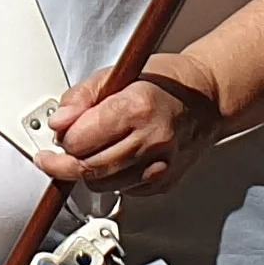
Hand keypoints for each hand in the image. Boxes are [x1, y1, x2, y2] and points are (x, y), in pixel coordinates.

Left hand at [31, 62, 223, 199]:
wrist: (206, 99)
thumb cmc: (166, 83)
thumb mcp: (118, 74)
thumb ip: (81, 97)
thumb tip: (59, 121)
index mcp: (137, 107)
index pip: (80, 140)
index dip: (62, 138)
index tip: (57, 134)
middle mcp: (151, 139)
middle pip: (89, 167)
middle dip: (66, 161)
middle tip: (58, 152)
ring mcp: (161, 165)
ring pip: (103, 184)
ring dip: (88, 171)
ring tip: (90, 151)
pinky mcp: (165, 182)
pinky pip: (124, 190)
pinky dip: (113, 178)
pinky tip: (117, 158)